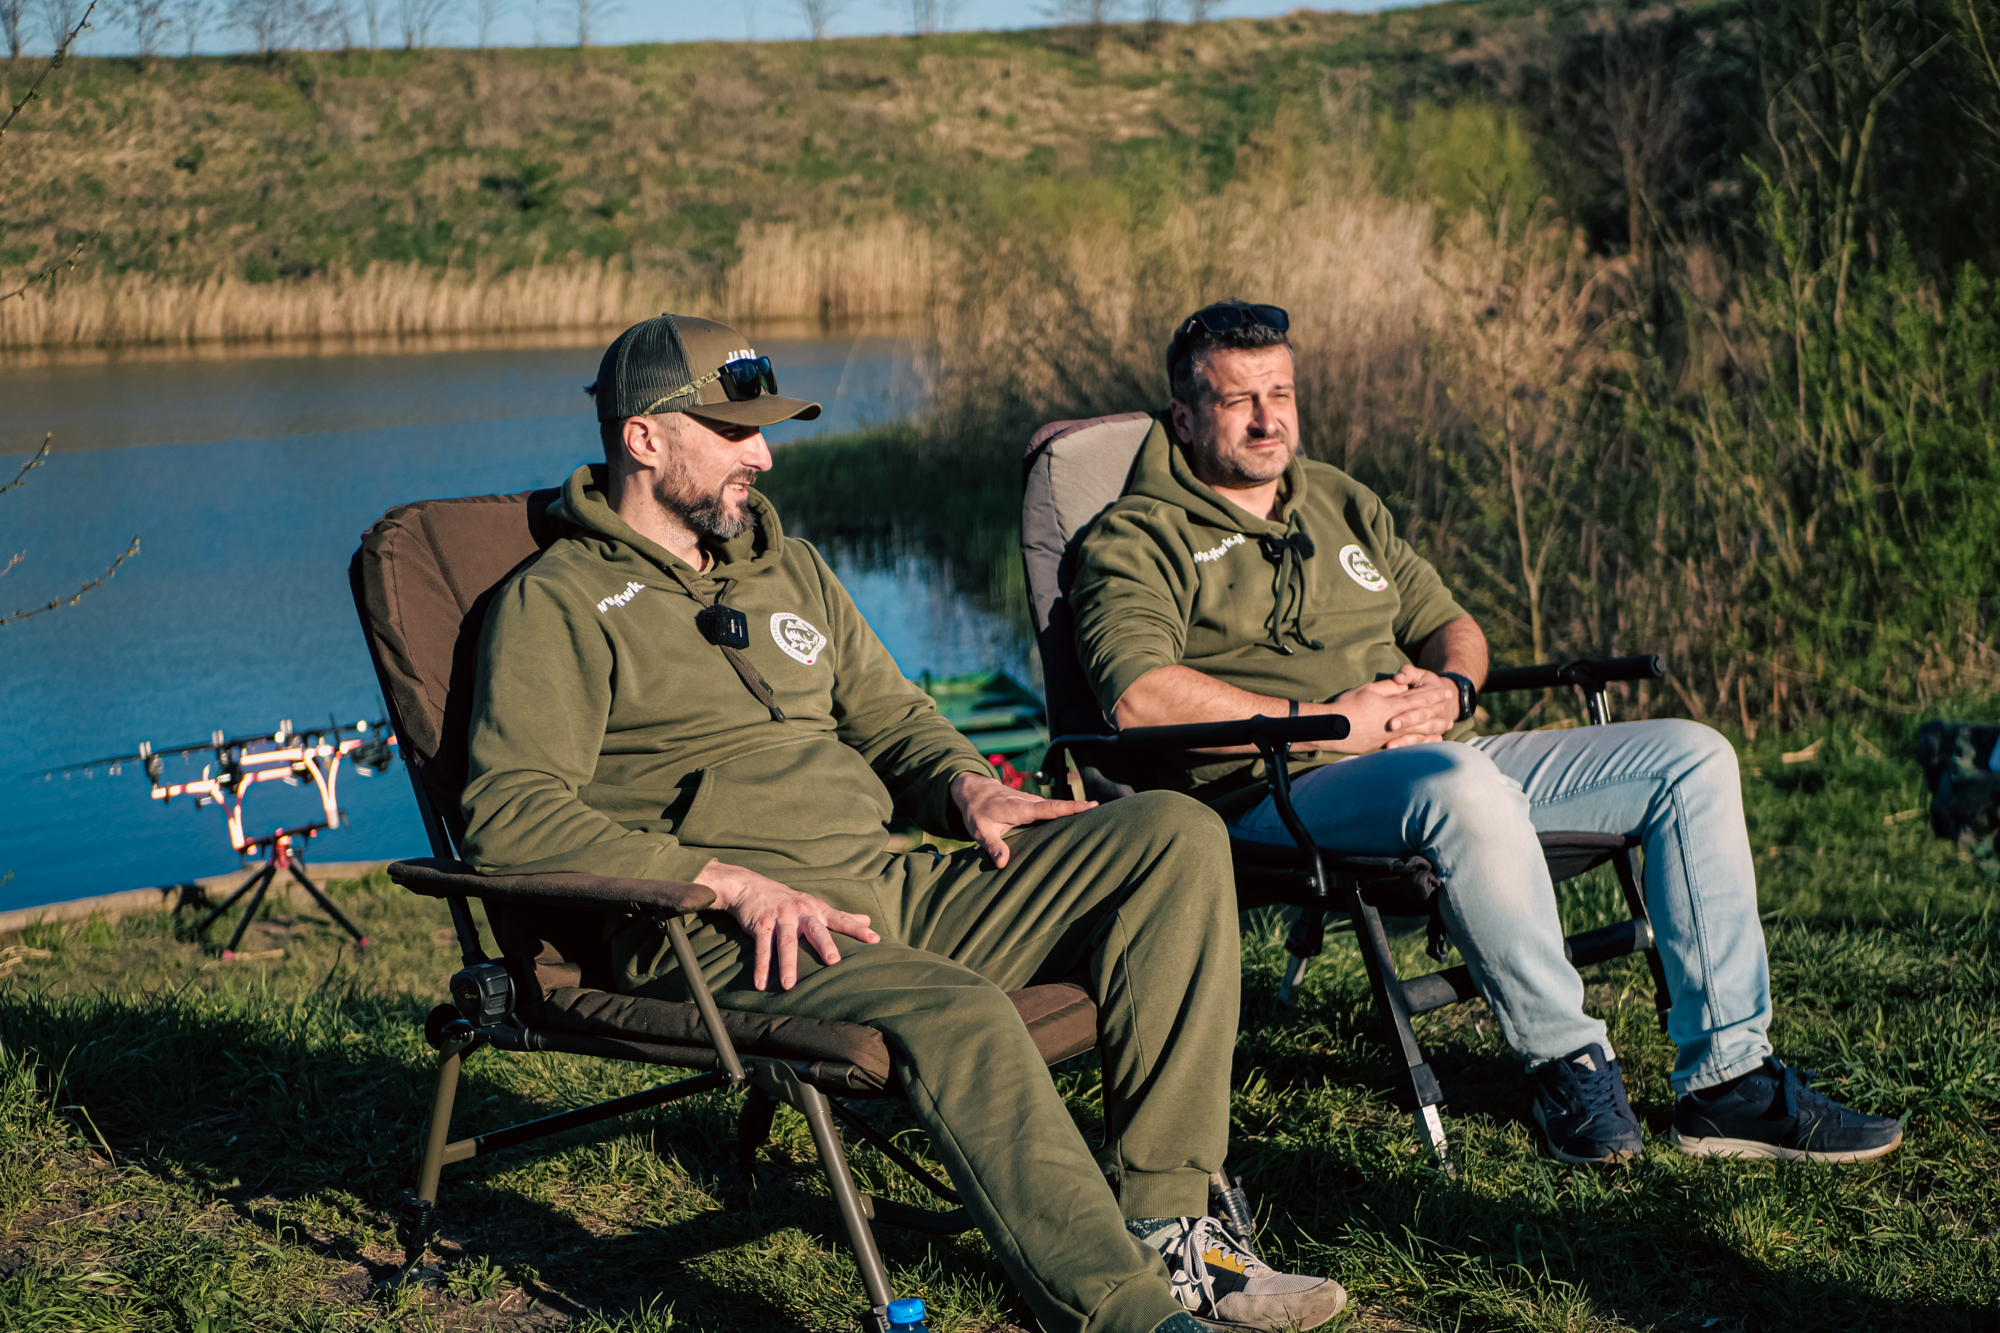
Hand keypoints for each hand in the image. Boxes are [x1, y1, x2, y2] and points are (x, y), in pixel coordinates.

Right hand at [695, 860, 880, 990]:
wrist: (751, 886)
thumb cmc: (789, 901)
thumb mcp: (815, 905)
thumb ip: (841, 915)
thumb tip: (868, 920)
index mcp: (817, 910)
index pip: (841, 919)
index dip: (857, 929)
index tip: (874, 940)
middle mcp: (801, 913)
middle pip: (814, 930)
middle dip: (824, 945)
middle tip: (833, 962)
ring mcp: (780, 918)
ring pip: (786, 943)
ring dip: (787, 965)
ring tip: (790, 986)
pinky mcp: (761, 925)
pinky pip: (761, 948)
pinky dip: (761, 967)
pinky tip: (761, 984)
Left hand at [949, 771, 1096, 867]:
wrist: (973, 790)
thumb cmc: (977, 811)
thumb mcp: (980, 831)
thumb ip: (992, 846)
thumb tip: (1003, 863)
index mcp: (1021, 808)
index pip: (1051, 808)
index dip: (1071, 807)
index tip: (1091, 806)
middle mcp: (1030, 803)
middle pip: (1060, 807)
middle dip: (1081, 809)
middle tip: (1105, 814)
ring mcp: (1032, 802)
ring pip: (1056, 808)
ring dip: (1074, 812)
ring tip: (1097, 821)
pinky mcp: (1031, 804)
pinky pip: (1050, 809)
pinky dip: (1063, 813)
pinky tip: (1076, 823)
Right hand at [1328, 667, 1455, 752]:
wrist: (1331, 728)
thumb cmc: (1347, 706)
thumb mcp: (1368, 690)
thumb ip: (1388, 688)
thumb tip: (1402, 687)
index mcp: (1392, 706)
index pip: (1418, 699)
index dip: (1433, 695)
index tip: (1446, 693)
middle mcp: (1394, 722)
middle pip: (1422, 718)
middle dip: (1437, 715)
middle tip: (1451, 715)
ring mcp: (1389, 736)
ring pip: (1417, 733)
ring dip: (1432, 730)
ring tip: (1444, 729)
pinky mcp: (1382, 744)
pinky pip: (1407, 744)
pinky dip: (1419, 743)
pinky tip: (1425, 743)